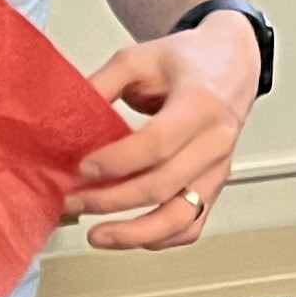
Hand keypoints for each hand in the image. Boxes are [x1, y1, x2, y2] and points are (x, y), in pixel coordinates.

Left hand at [70, 17, 261, 249]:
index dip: (117, 161)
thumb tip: (63, 117)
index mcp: (199, 104)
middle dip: (112, 200)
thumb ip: (103, 83)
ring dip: (135, 234)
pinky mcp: (215, 187)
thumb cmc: (188, 61)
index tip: (82, 167)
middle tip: (74, 200)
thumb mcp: (140, 57)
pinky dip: (160, 239)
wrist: (232, 63)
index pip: (157, 143)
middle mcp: (214, 142)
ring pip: (181, 218)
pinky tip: (130, 236)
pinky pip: (192, 226)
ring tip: (97, 236)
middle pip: (163, 186)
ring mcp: (217, 169)